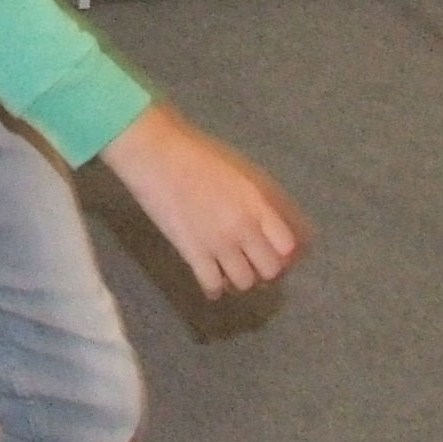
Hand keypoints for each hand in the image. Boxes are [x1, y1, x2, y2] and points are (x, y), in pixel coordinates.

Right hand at [99, 103, 306, 299]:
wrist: (154, 153)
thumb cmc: (196, 153)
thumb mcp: (239, 171)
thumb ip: (258, 198)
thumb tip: (272, 224)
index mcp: (257, 203)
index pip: (288, 246)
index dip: (284, 253)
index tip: (273, 250)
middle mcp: (243, 226)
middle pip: (270, 271)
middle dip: (263, 270)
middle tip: (250, 262)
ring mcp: (217, 242)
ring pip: (243, 283)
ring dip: (238, 280)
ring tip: (227, 270)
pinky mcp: (191, 252)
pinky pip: (212, 286)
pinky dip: (213, 288)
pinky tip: (209, 278)